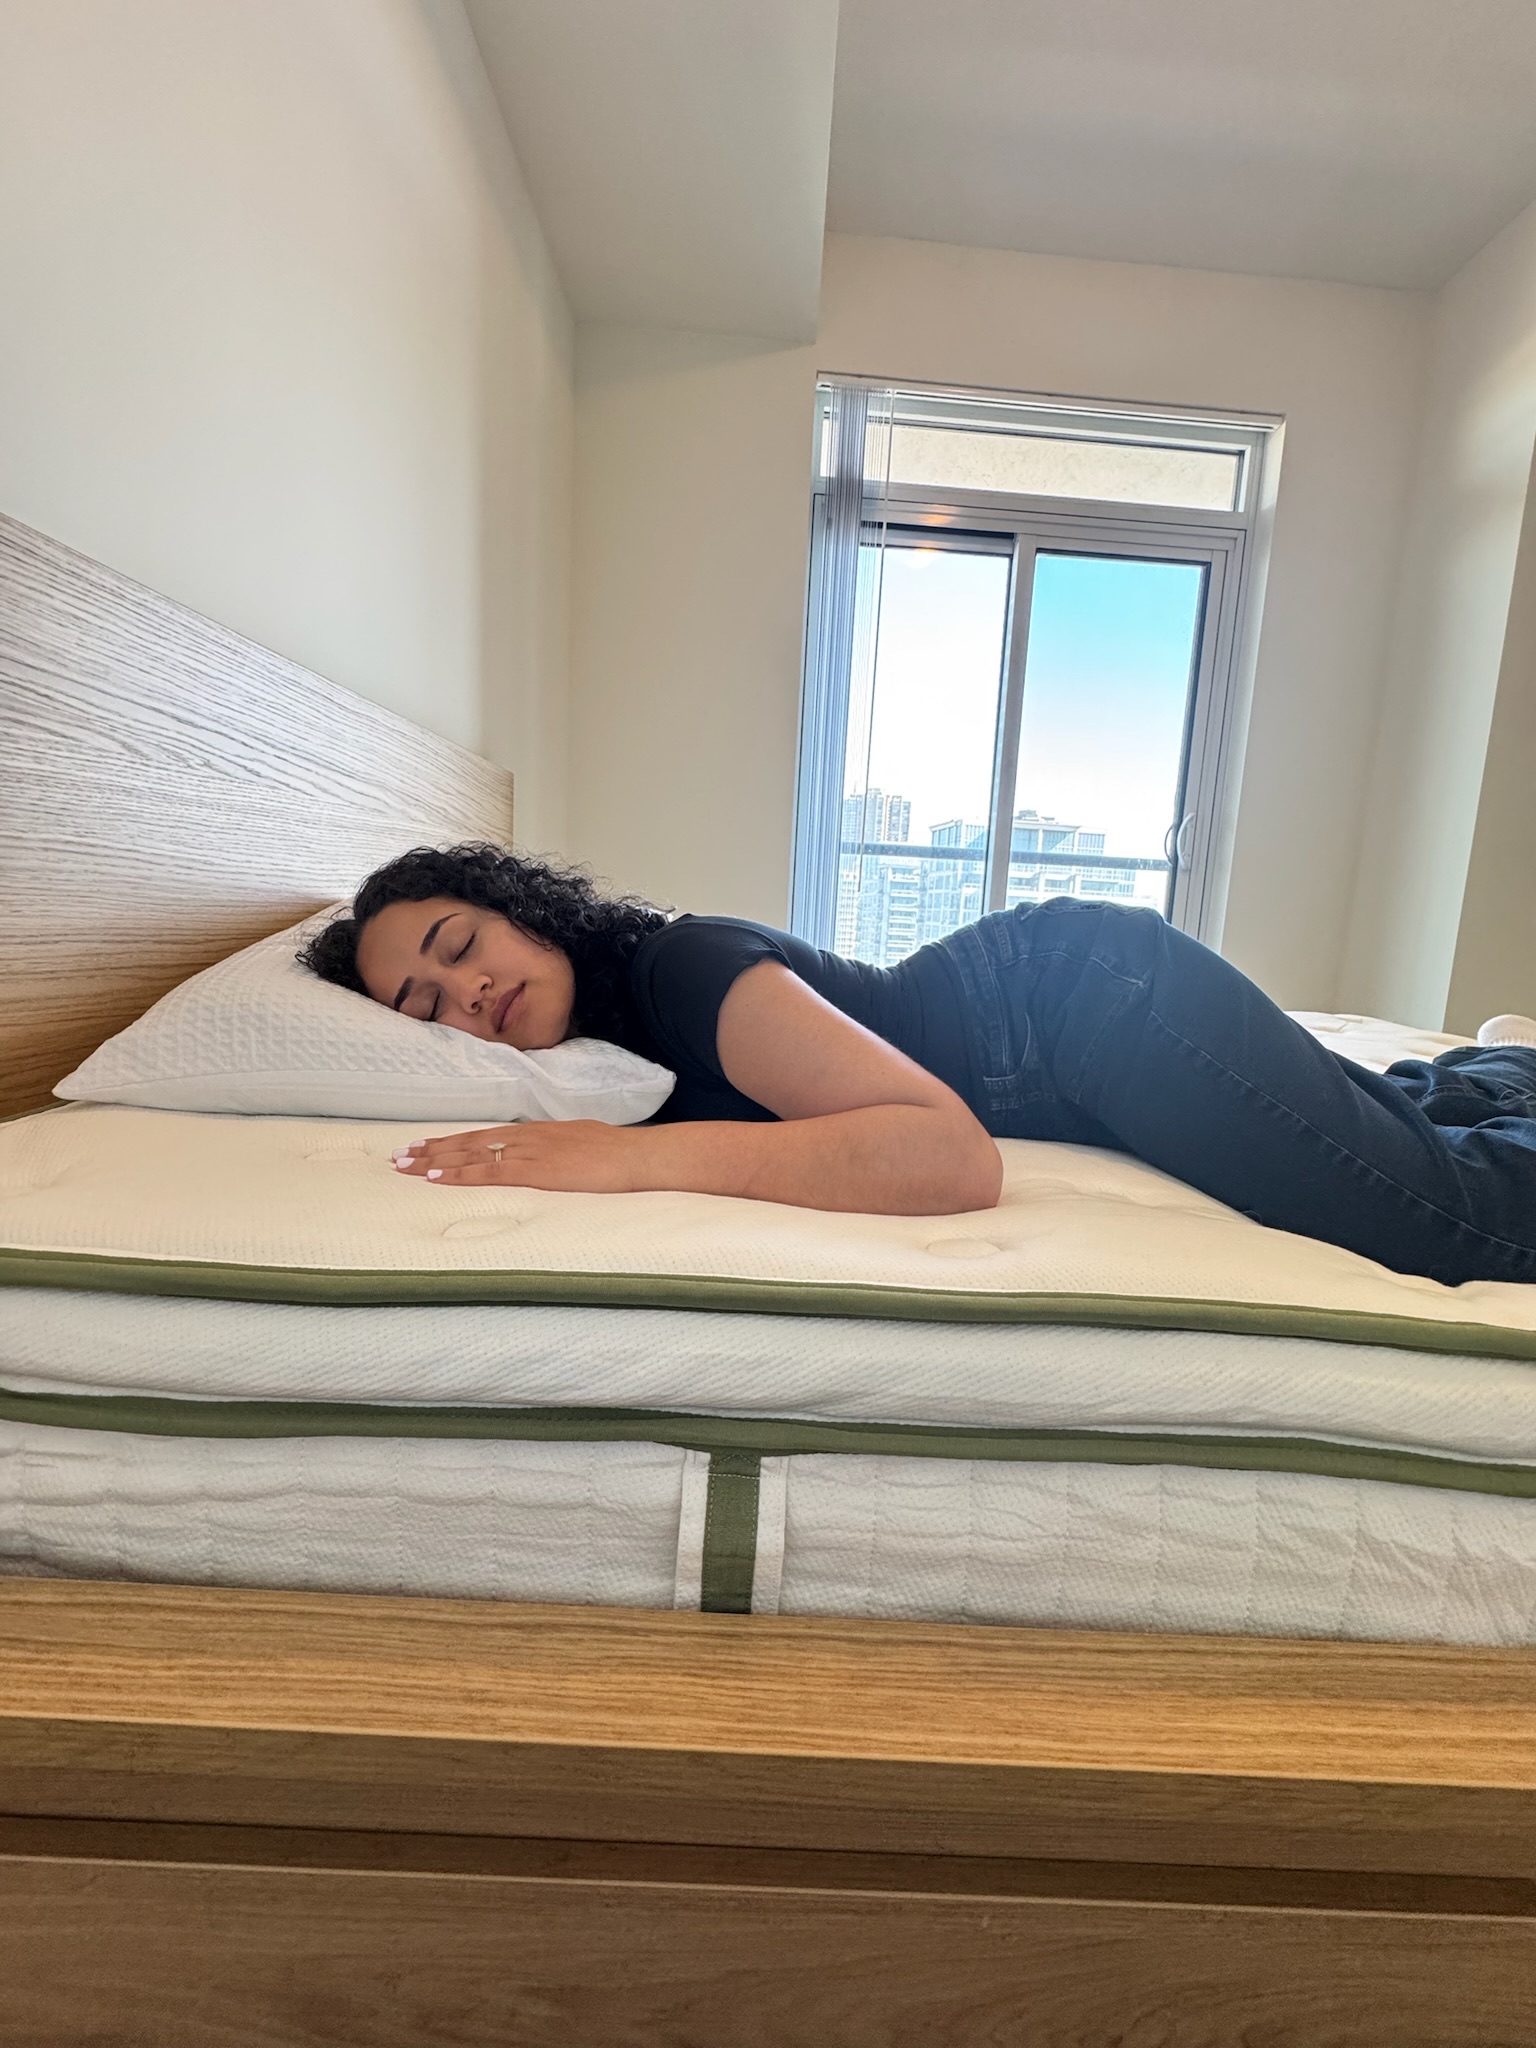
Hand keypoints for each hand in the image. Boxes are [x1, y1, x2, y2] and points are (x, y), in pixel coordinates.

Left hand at [392, 1122, 644, 1193]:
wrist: (638, 1158)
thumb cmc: (620, 1156)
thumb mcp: (583, 1148)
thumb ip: (560, 1155)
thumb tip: (551, 1163)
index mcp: (538, 1133)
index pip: (486, 1137)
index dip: (454, 1142)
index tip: (427, 1146)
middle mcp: (527, 1138)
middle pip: (470, 1142)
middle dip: (433, 1149)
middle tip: (400, 1155)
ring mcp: (528, 1153)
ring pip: (471, 1154)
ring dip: (435, 1160)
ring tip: (405, 1165)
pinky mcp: (534, 1172)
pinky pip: (488, 1172)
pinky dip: (459, 1173)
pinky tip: (436, 1176)